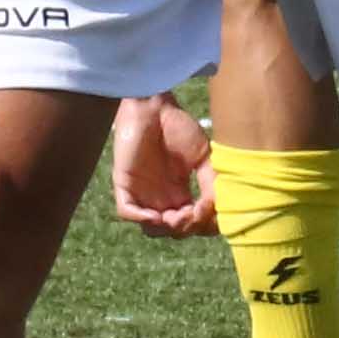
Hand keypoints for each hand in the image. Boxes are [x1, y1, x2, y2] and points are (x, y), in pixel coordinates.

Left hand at [107, 92, 213, 233]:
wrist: (154, 106)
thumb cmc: (179, 127)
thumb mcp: (205, 156)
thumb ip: (212, 183)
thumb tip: (214, 210)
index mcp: (180, 194)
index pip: (191, 223)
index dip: (202, 225)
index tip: (210, 213)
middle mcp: (161, 198)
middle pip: (173, 231)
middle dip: (186, 227)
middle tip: (193, 213)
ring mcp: (142, 193)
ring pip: (151, 228)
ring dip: (166, 228)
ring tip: (176, 215)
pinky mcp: (124, 184)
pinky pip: (127, 211)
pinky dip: (142, 218)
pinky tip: (157, 215)